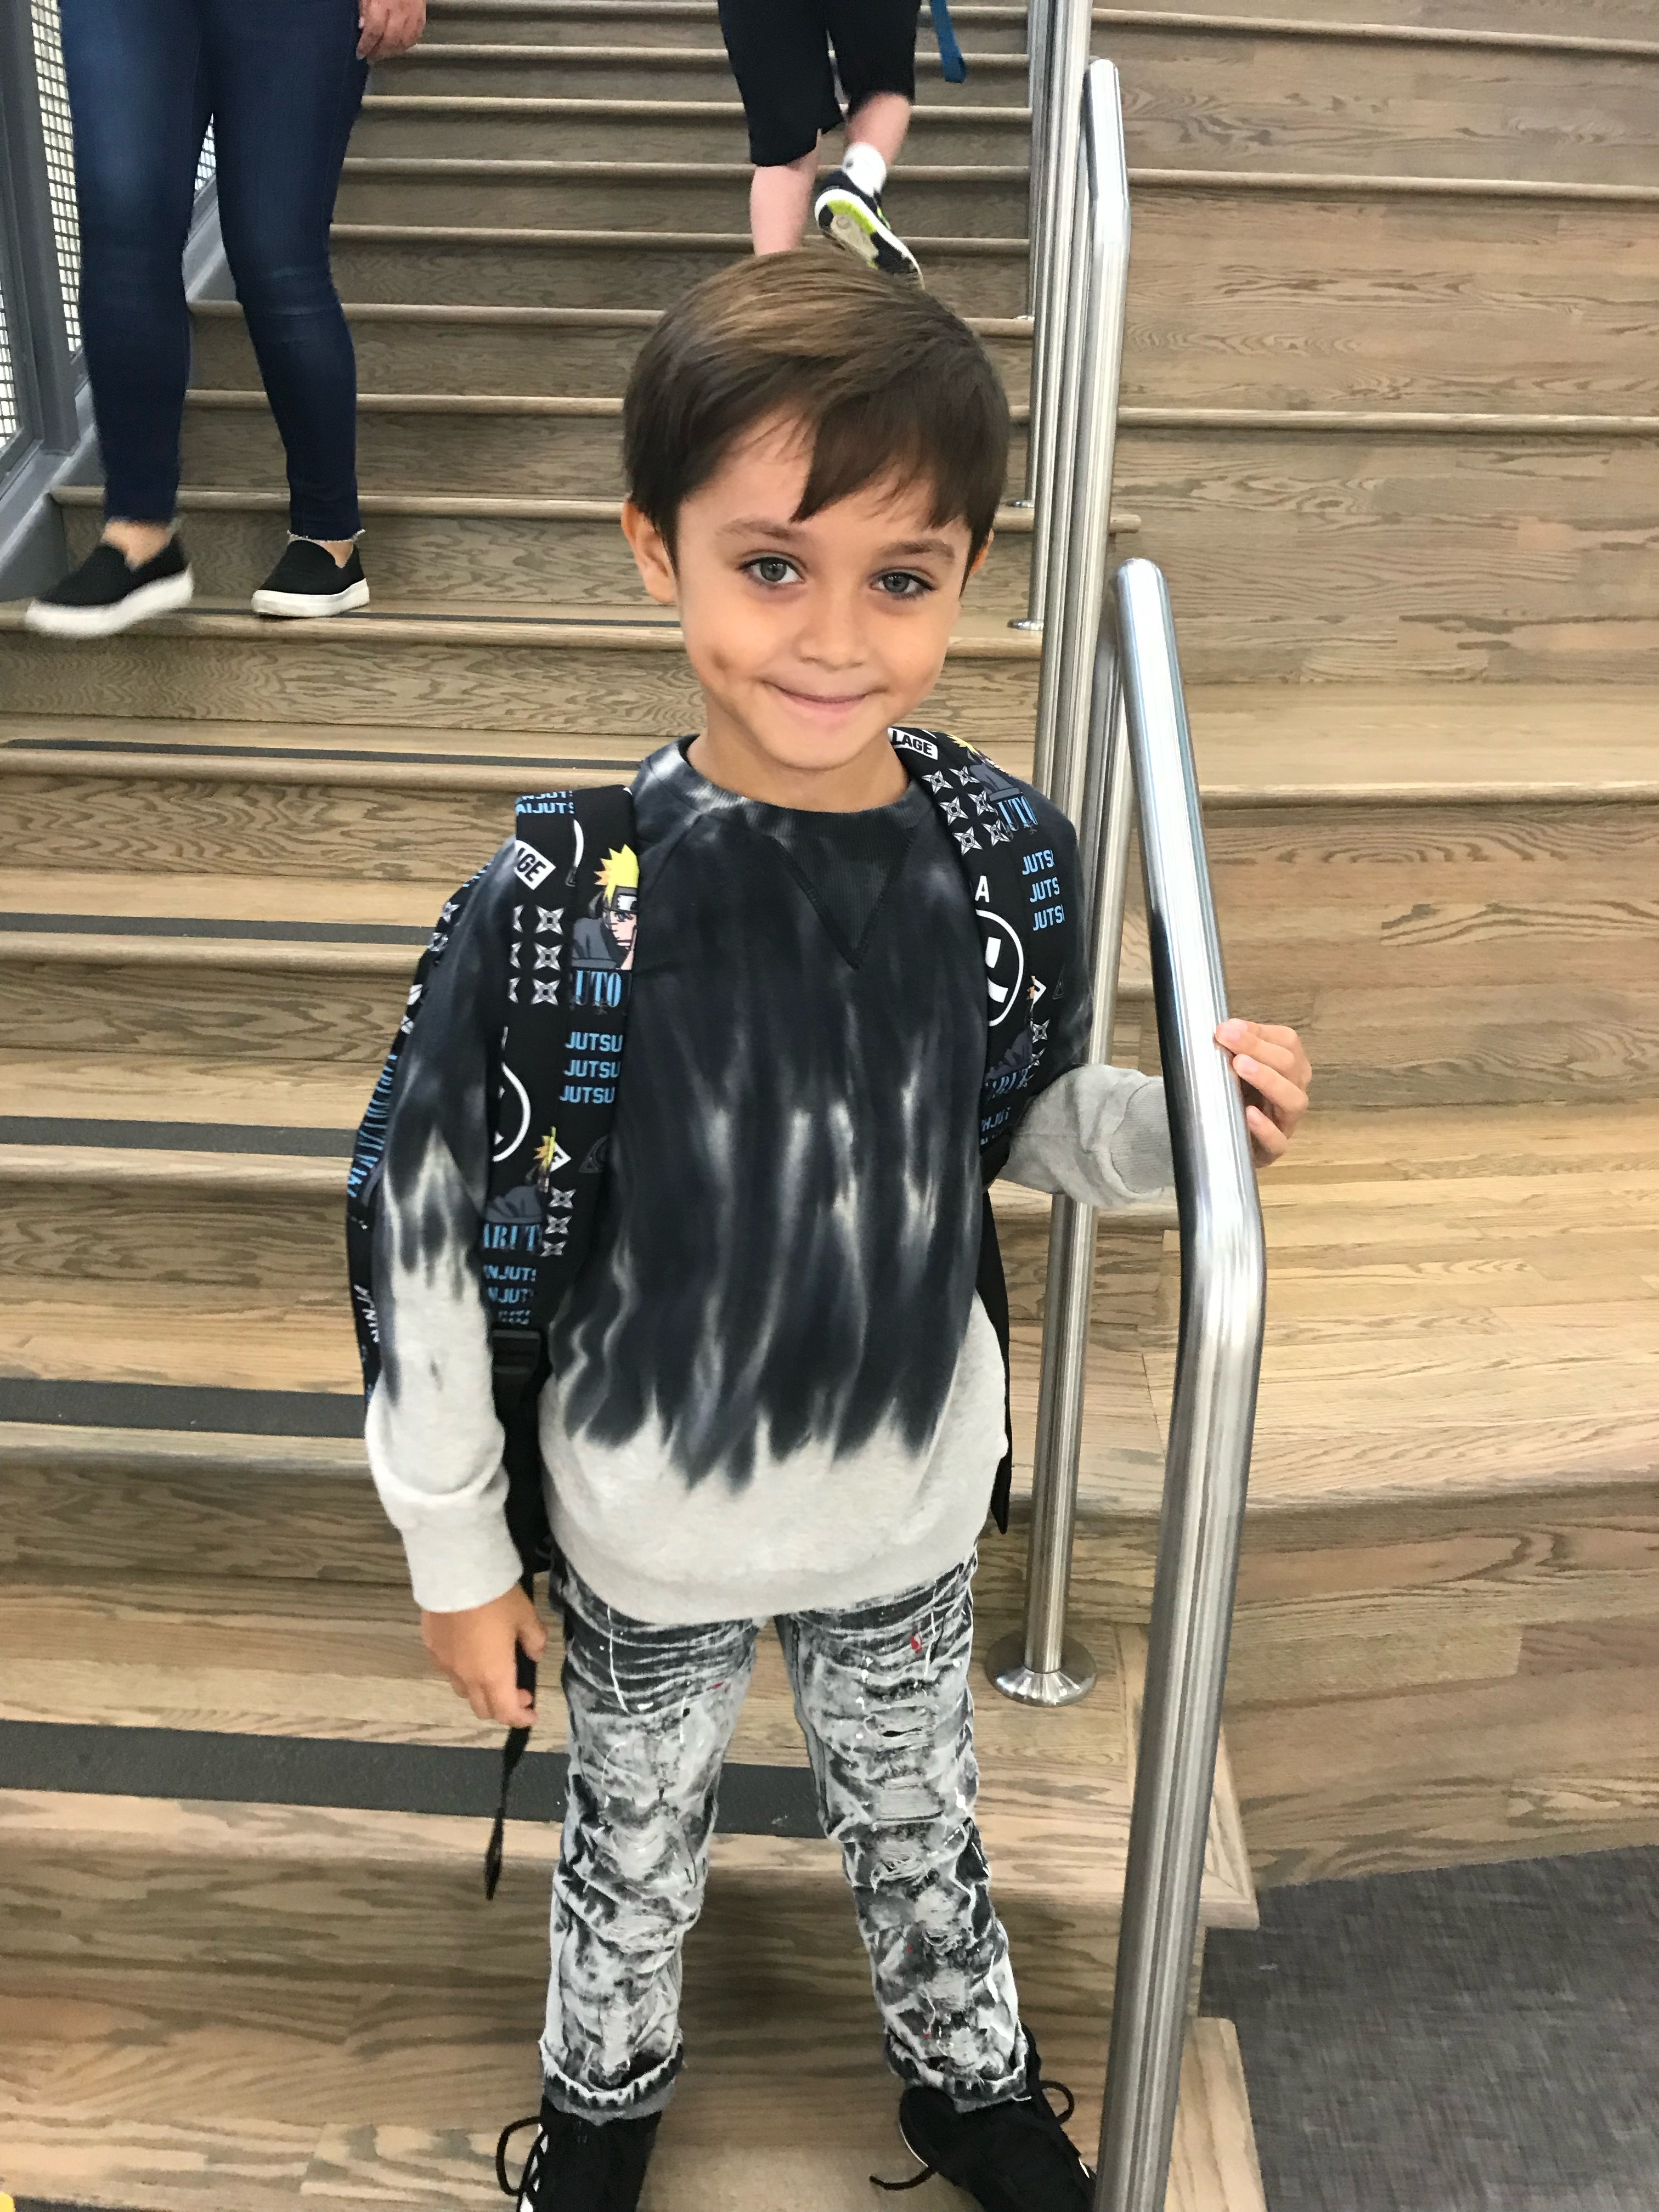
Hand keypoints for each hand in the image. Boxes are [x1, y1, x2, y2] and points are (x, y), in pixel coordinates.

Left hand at [358, 0, 424, 60]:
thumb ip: (364, 7)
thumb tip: (362, 27)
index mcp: (383, 3)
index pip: (374, 31)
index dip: (366, 45)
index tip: (360, 54)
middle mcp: (399, 11)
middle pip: (390, 41)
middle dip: (379, 52)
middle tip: (371, 57)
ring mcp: (412, 14)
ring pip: (404, 42)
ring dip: (392, 52)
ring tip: (383, 53)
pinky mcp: (421, 15)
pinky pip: (415, 36)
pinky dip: (406, 45)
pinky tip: (398, 46)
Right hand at [422, 1583, 546, 1726]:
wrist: (457, 1574)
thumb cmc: (497, 1598)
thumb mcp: (526, 1616)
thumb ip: (534, 1641)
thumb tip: (534, 1654)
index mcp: (493, 1675)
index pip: (506, 1712)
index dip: (521, 1719)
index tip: (532, 1714)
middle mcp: (466, 1677)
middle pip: (482, 1708)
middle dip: (502, 1706)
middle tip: (518, 1689)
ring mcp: (445, 1664)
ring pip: (463, 1691)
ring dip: (481, 1690)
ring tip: (493, 1670)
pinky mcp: (431, 1648)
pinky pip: (448, 1669)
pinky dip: (463, 1670)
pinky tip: (471, 1651)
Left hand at [1215, 1018, 1310, 1168]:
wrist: (1231, 1143)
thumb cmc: (1238, 1098)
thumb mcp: (1237, 1069)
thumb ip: (1236, 1049)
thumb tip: (1227, 1028)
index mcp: (1290, 1066)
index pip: (1287, 1042)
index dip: (1258, 1032)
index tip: (1226, 1027)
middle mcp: (1295, 1090)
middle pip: (1289, 1065)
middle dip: (1257, 1048)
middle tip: (1226, 1037)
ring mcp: (1287, 1122)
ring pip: (1293, 1100)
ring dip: (1267, 1079)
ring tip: (1240, 1066)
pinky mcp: (1274, 1150)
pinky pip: (1278, 1141)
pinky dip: (1265, 1128)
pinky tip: (1249, 1114)